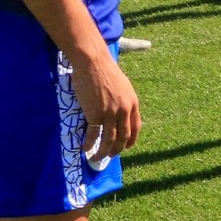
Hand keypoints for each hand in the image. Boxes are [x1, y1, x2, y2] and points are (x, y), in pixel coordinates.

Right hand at [71, 47, 141, 161]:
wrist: (93, 63)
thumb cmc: (106, 72)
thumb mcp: (123, 87)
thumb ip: (124, 101)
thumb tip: (120, 113)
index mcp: (133, 103)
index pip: (135, 127)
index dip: (131, 140)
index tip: (126, 147)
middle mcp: (124, 110)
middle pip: (123, 137)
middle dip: (116, 149)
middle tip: (109, 156)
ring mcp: (110, 113)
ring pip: (109, 139)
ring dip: (103, 152)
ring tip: (96, 157)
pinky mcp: (95, 113)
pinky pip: (94, 134)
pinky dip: (89, 144)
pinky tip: (85, 148)